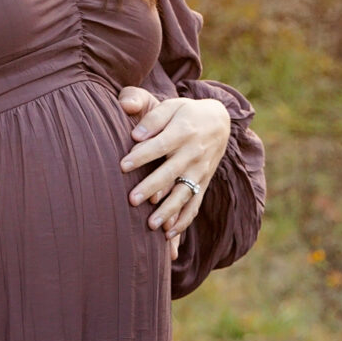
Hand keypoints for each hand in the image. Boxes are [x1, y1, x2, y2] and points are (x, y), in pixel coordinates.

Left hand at [118, 87, 231, 260]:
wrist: (219, 121)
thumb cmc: (185, 113)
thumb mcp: (170, 105)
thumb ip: (152, 117)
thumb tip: (135, 135)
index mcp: (183, 131)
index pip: (160, 145)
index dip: (142, 156)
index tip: (122, 166)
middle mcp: (194, 153)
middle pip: (171, 172)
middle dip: (152, 187)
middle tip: (132, 200)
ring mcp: (200, 171)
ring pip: (184, 193)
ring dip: (168, 210)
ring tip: (150, 225)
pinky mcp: (203, 184)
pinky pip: (194, 205)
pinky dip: (183, 221)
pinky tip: (168, 235)